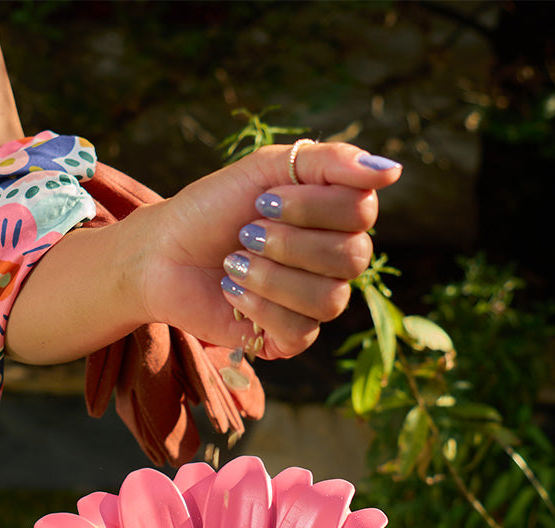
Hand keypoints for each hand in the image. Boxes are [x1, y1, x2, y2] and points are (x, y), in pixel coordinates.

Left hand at [134, 141, 401, 359]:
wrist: (162, 254)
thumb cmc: (213, 207)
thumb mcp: (268, 168)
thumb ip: (331, 162)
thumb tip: (392, 170)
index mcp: (336, 217)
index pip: (362, 212)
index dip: (313, 207)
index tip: (263, 199)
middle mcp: (335, 262)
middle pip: (353, 257)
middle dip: (289, 242)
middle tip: (246, 233)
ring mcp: (316, 302)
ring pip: (329, 299)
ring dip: (271, 277)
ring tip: (235, 264)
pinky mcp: (291, 338)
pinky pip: (301, 330)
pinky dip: (259, 307)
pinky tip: (233, 293)